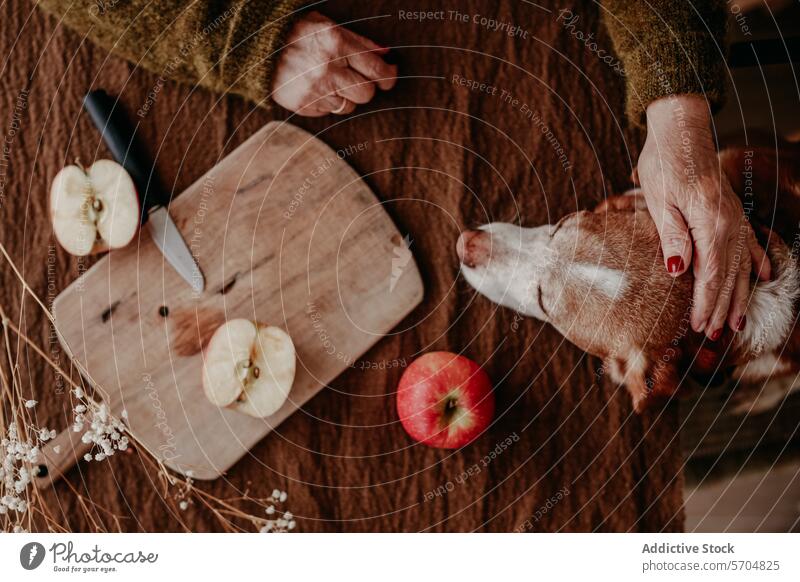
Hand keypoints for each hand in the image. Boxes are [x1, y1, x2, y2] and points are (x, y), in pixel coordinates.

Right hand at [271, 11, 396, 115]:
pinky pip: (329, 112)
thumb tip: (386, 54)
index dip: (388, 76)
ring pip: (349, 106)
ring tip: (330, 82)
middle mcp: (327, 68)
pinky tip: (316, 88)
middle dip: (366, 87)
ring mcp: (315, 89)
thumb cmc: (297, 34)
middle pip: (366, 93)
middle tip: (356, 79)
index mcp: (336, 43)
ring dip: (345, 97)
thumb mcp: (327, 26)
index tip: (389, 76)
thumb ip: (359, 41)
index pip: (376, 69)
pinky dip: (327, 103)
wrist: (257, 50)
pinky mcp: (304, 105)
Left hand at [637, 95, 770, 338]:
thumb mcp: (661, 202)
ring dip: (739, 294)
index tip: (700, 327)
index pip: (709, 276)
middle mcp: (729, 225)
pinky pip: (749, 242)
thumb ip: (673, 237)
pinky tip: (764, 276)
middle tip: (716, 335)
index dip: (706, 304)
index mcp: (710, 226)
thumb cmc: (665, 164)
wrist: (681, 131)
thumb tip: (678, 272)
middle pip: (728, 276)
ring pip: (741, 264)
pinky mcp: (731, 210)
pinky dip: (756, 262)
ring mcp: (734, 218)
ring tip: (739, 321)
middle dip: (722, 308)